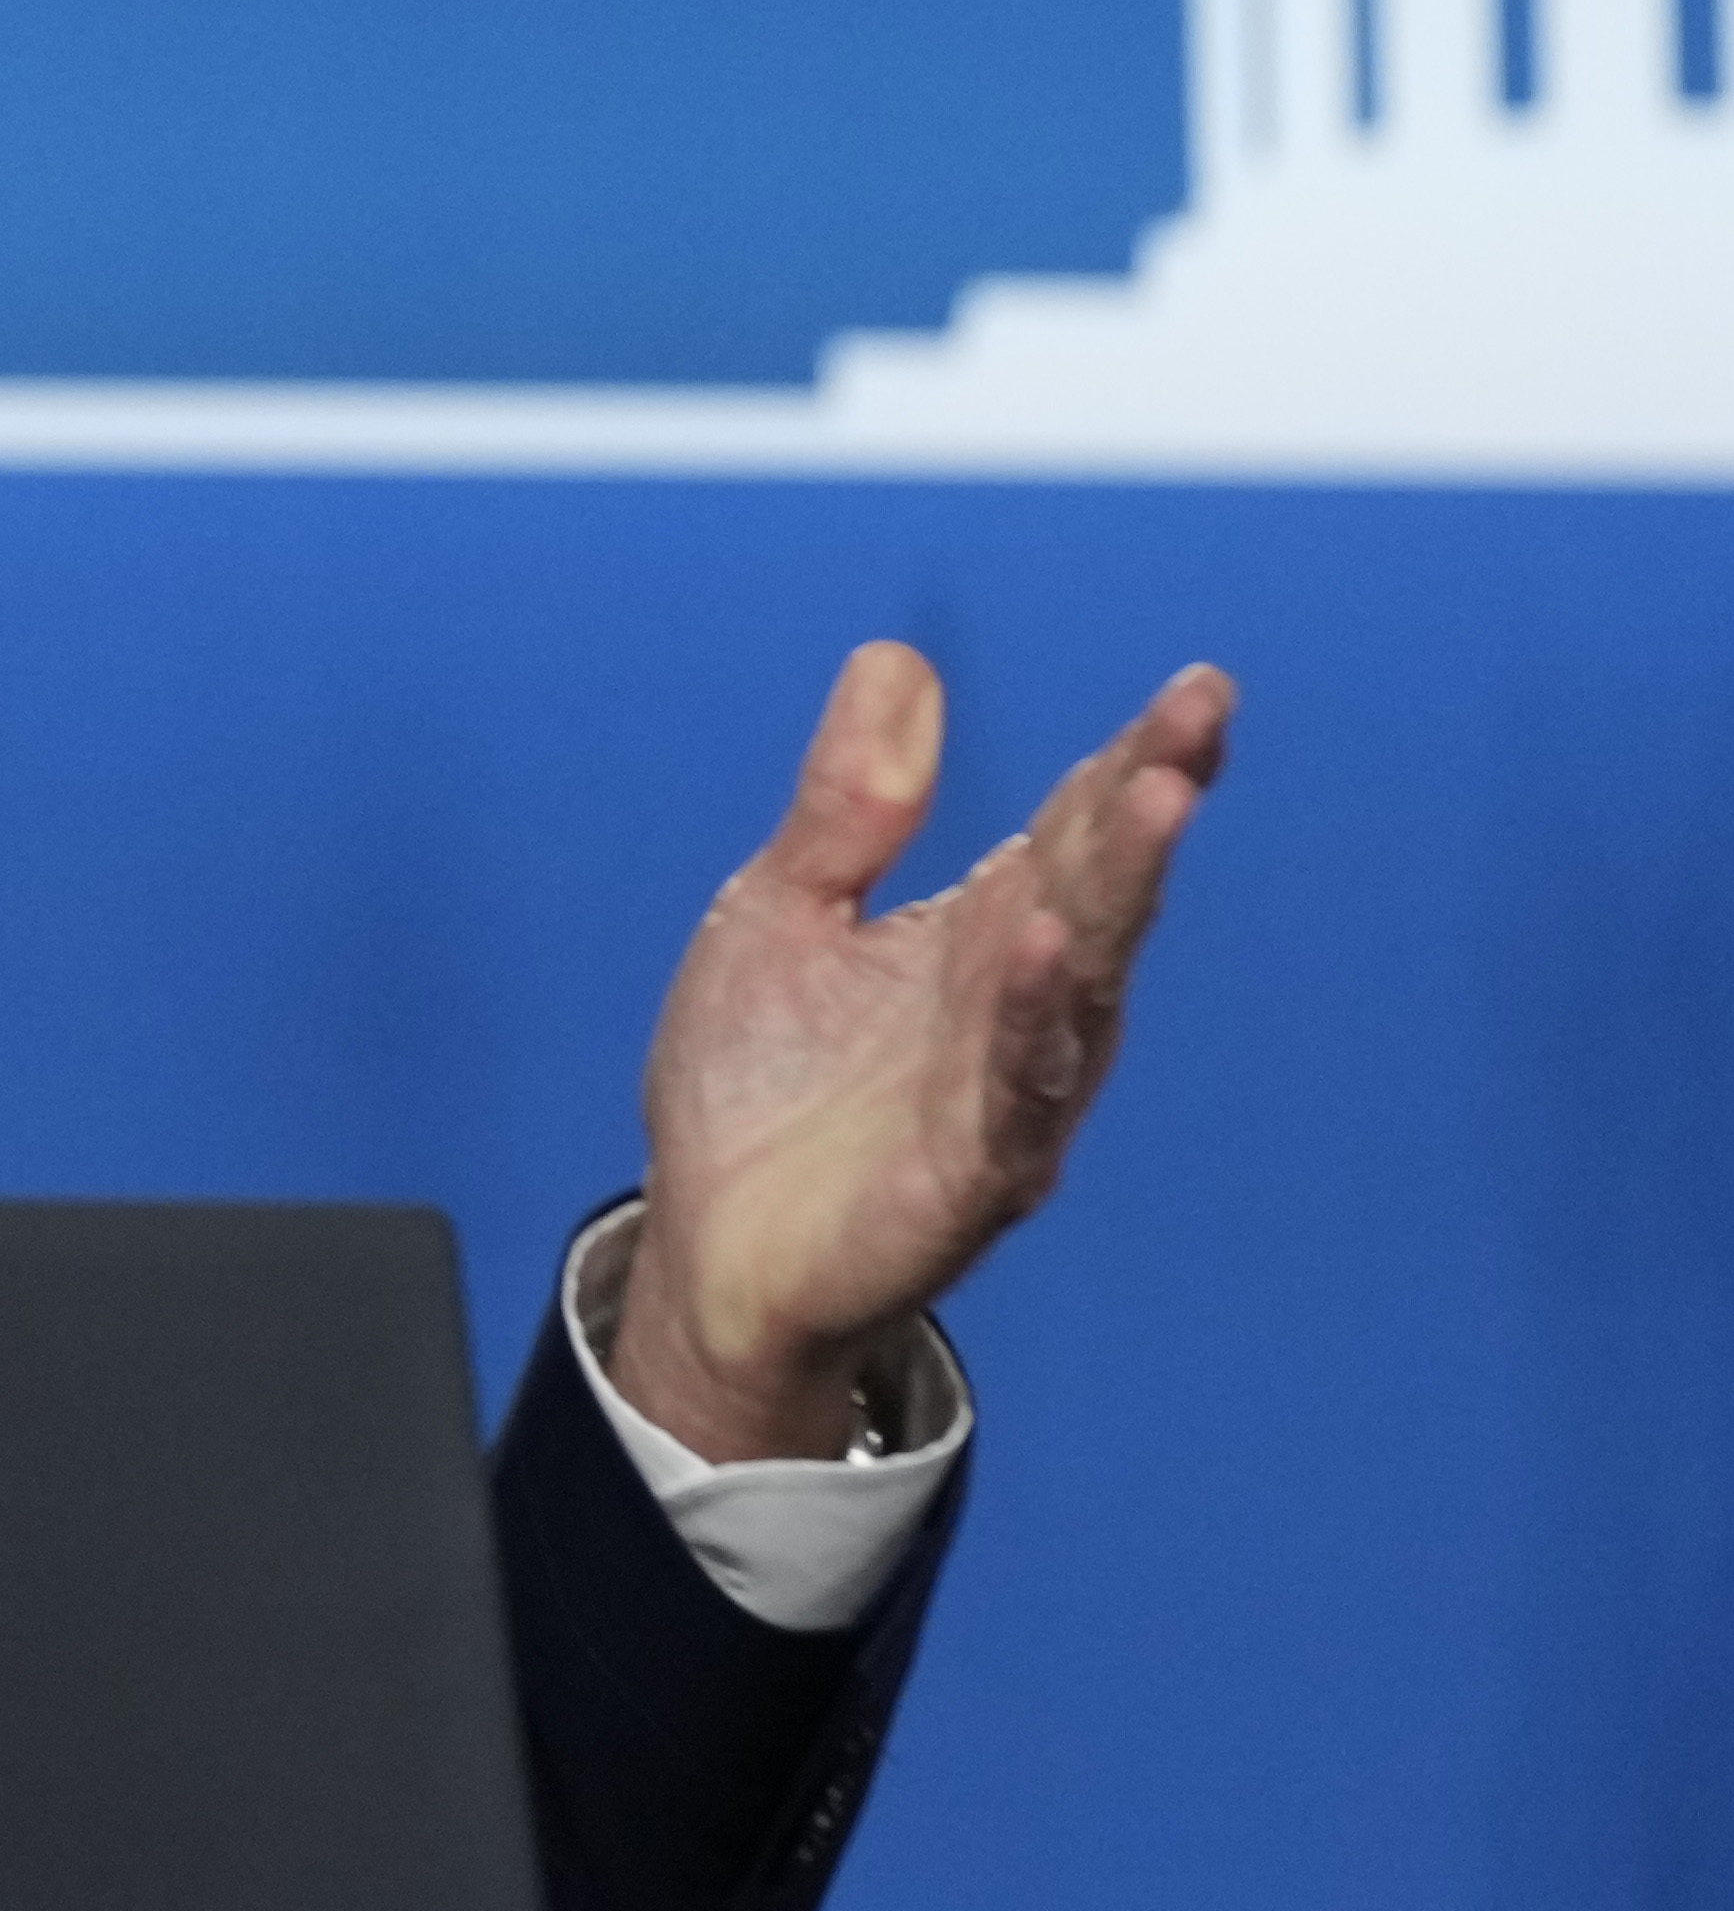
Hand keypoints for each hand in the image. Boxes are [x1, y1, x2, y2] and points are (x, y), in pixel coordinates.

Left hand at [612, 643, 1232, 1462]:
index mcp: (983, 932)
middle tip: (1201, 717)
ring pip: (1084, 977)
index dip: (1135, 758)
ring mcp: (1010, 1089)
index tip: (1199, 688)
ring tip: (1156, 798)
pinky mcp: (976, 1173)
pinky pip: (1018, 1087)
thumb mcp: (780, 912)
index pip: (1074, 828)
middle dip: (1150, 800)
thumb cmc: (758, 1087)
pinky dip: (1034, 1018)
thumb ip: (847, 804)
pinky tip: (1047, 948)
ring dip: (1120, 890)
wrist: (709, 1249)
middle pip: (1100, 885)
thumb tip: (897, 660)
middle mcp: (1020, 1002)